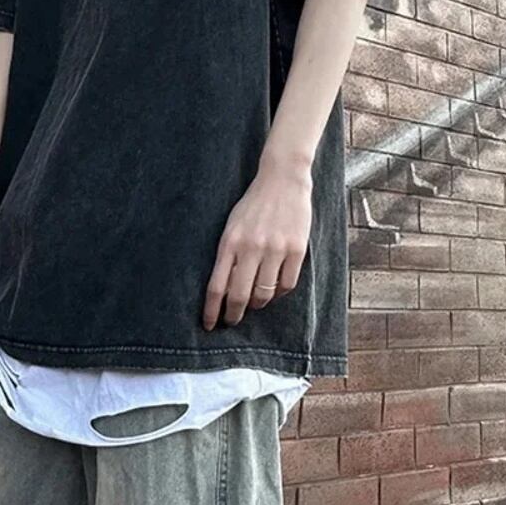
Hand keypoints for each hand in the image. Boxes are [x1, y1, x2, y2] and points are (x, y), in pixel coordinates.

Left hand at [202, 163, 311, 330]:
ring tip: (254, 303)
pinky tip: (274, 290)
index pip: (216, 285)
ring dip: (257, 304)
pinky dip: (279, 293)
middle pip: (239, 295)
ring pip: (264, 294)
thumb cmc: (253, 205)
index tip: (208, 324)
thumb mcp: (232, 226)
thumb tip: (225, 290)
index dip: (212, 310)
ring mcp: (275, 249)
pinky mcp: (297, 249)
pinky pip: (286, 285)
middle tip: (231, 321)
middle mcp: (251, 247)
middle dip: (233, 314)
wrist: (283, 180)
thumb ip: (228, 254)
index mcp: (230, 241)